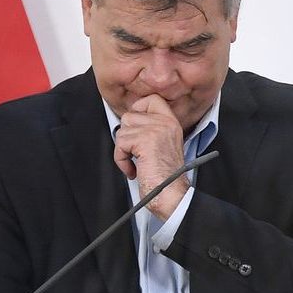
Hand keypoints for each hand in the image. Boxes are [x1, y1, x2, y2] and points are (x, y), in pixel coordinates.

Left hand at [113, 95, 187, 219]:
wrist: (171, 193)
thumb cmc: (166, 175)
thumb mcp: (164, 143)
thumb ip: (152, 128)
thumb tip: (130, 119)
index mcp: (172, 123)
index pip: (152, 99)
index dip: (138, 109)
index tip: (137, 126)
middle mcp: (166, 123)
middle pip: (129, 116)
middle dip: (127, 136)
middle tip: (138, 152)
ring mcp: (156, 129)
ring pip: (122, 130)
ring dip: (124, 150)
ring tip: (137, 162)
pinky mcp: (145, 140)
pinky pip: (120, 143)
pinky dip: (122, 160)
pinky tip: (134, 169)